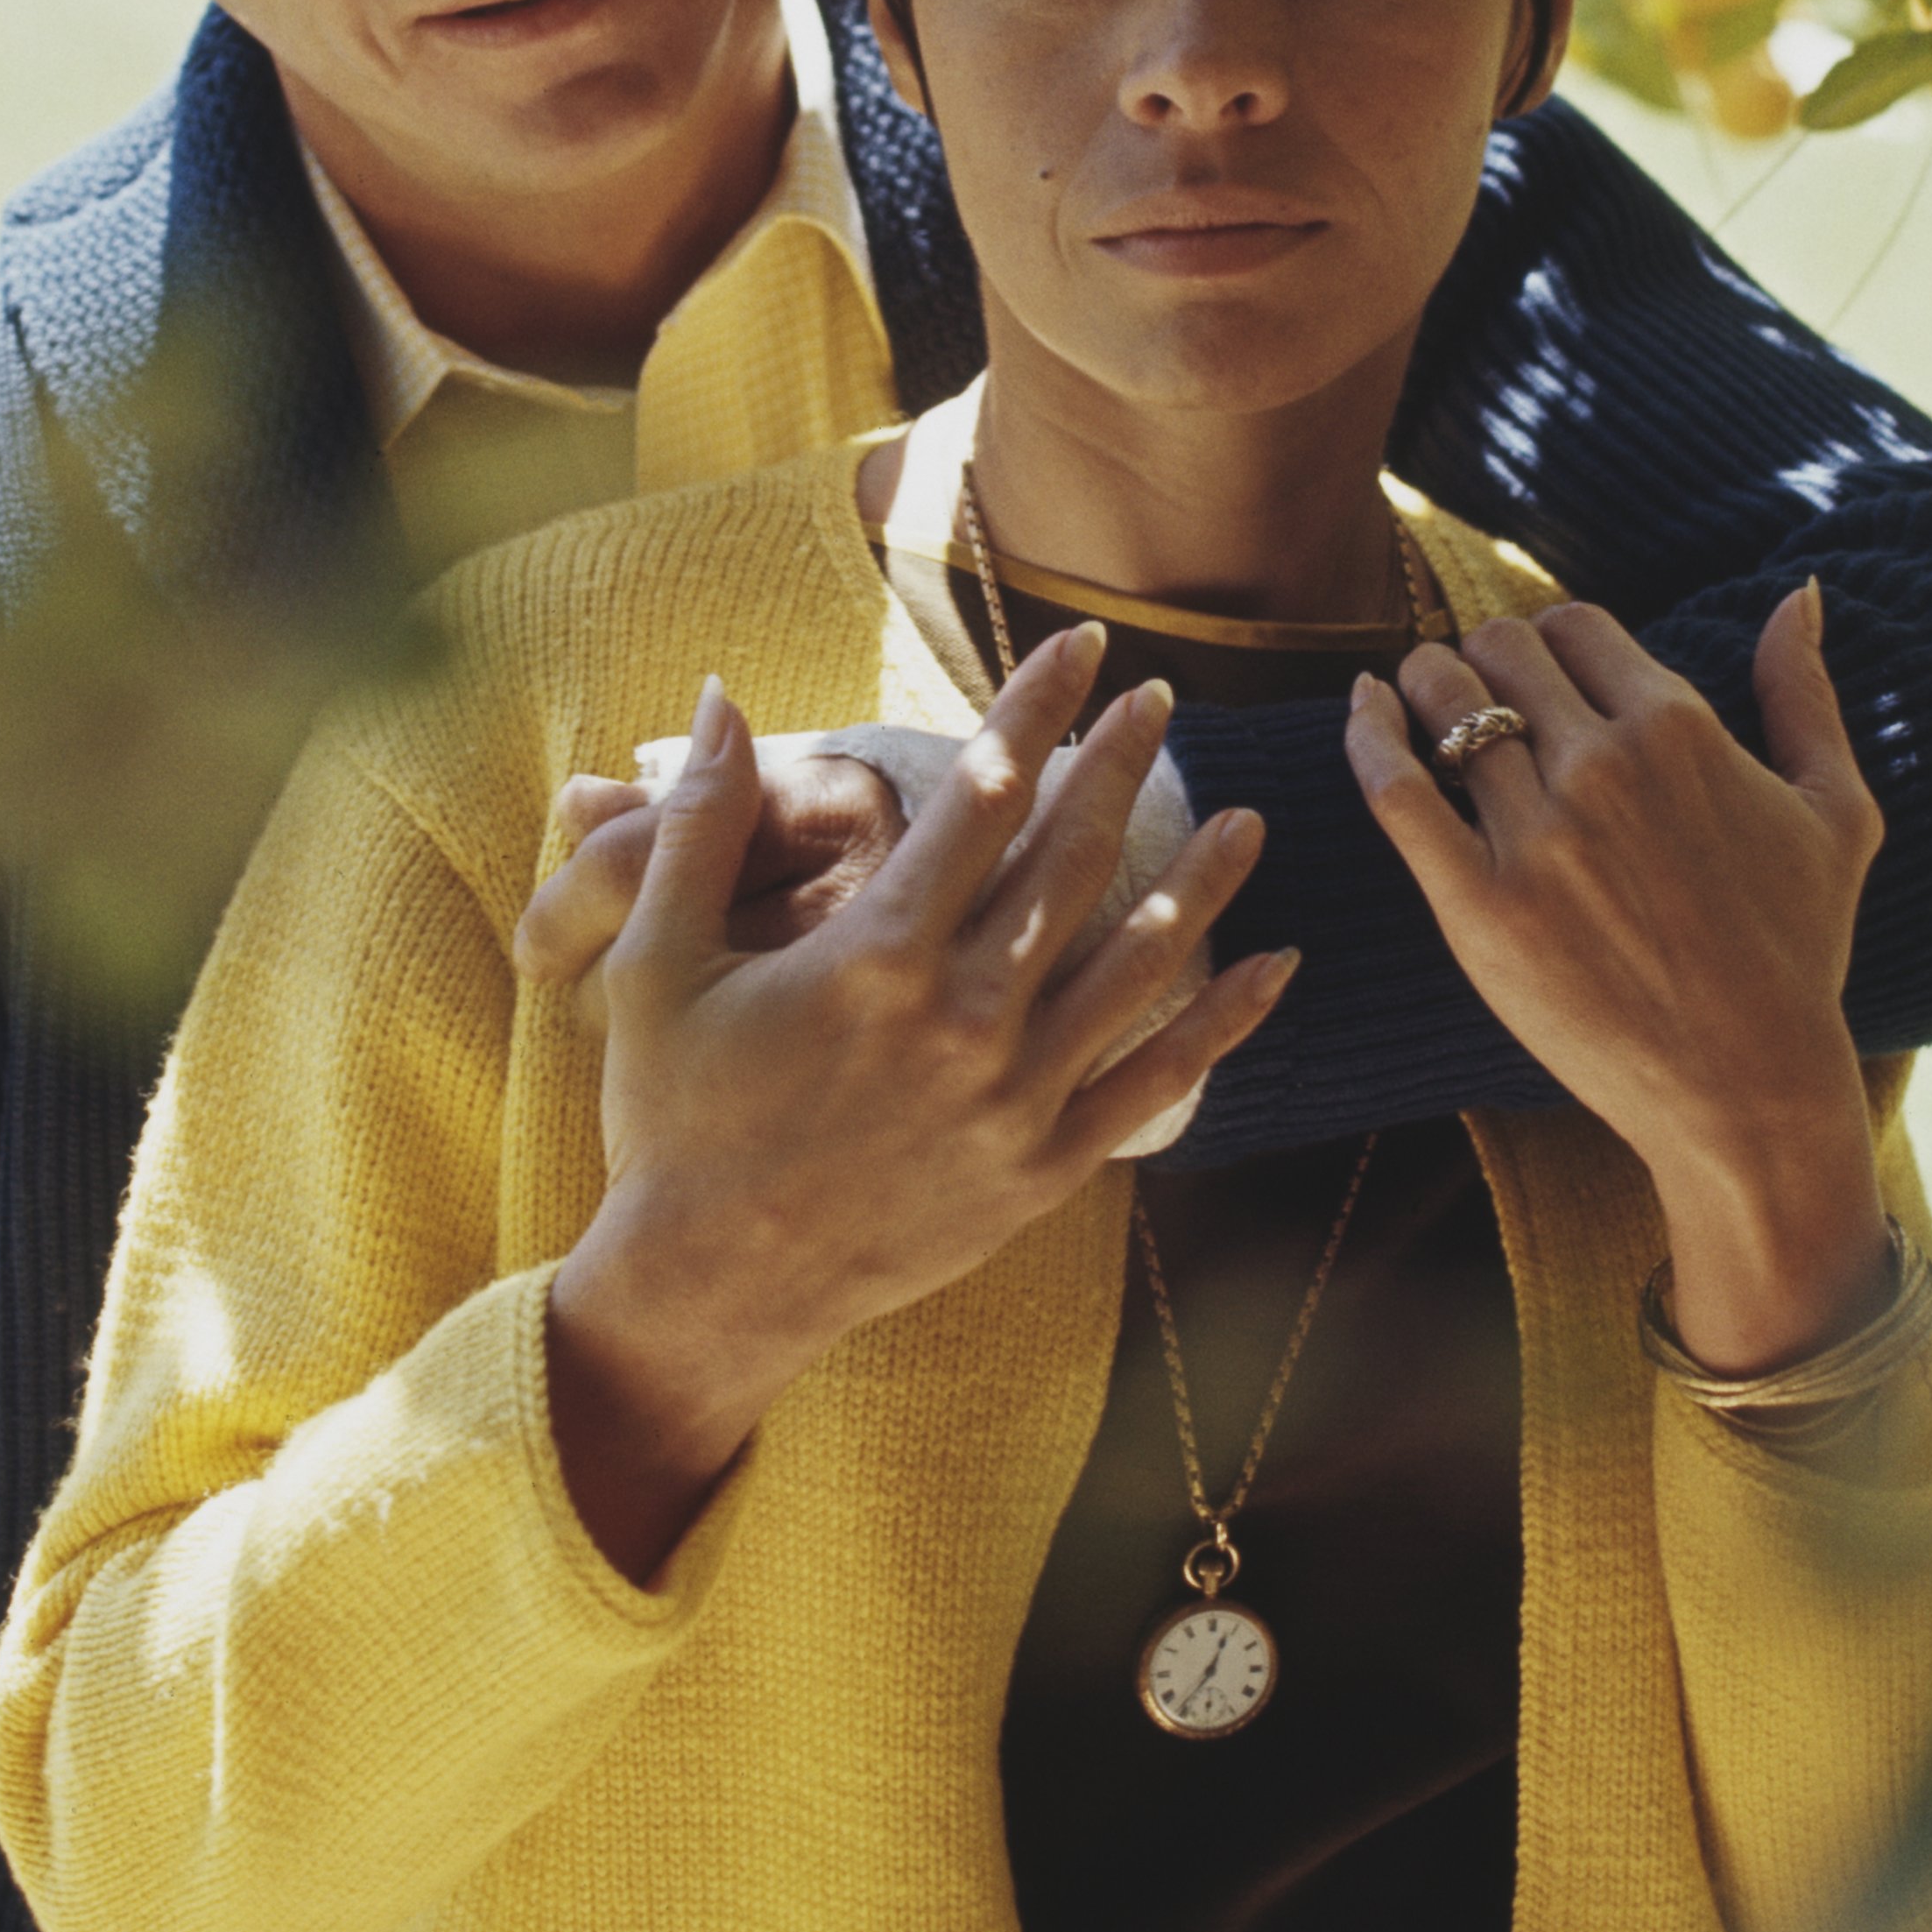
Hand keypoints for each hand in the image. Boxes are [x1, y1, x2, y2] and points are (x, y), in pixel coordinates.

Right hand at [544, 637, 1284, 1580]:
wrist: (714, 1286)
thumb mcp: (657, 963)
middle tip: (1163, 698)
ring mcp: (1013, 1099)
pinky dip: (1222, 1024)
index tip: (1082, 644)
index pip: (981, 795)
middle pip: (1070, 862)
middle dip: (1119, 768)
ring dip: (1198, 883)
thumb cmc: (676, 1115)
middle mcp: (963, 1019)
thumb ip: (699, 825)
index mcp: (876, 957)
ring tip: (1248, 814)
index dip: (1036, 708)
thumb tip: (719, 697)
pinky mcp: (1042, 1170)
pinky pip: (1155, 1085)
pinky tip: (1274, 967)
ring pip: (1135, 965)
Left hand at [1346, 585, 1889, 1377]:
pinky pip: (1394, 788)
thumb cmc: (1800, 951)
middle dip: (1484, 656)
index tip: (1544, 675)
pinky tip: (1364, 706)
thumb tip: (1796, 592)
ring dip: (1423, 683)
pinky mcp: (1479, 907)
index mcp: (1679, 729)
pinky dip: (1367, 730)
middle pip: (1500, 650)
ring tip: (1421, 700)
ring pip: (1441, 700)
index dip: (1551, 639)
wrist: (1749, 1090)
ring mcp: (1537, 839)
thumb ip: (1804, 693)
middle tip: (1480, 691)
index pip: (1573, 624)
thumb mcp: (1835, 812)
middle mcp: (1603, 769)